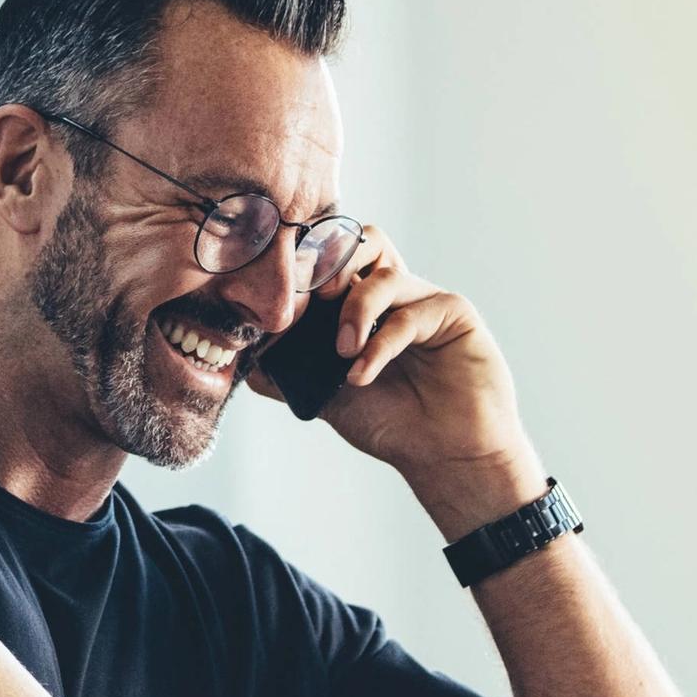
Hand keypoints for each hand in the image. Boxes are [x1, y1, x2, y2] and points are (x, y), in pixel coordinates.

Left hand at [246, 225, 532, 481]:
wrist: (445, 457)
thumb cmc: (395, 426)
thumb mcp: (328, 397)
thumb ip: (289, 373)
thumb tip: (244, 356)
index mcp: (366, 305)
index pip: (334, 260)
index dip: (307, 266)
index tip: (280, 296)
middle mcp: (396, 294)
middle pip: (362, 240)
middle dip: (330, 262)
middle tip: (312, 299)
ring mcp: (425, 299)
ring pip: (382, 272)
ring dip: (353, 309)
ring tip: (341, 352)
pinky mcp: (453, 312)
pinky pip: (408, 312)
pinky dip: (378, 343)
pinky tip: (362, 375)